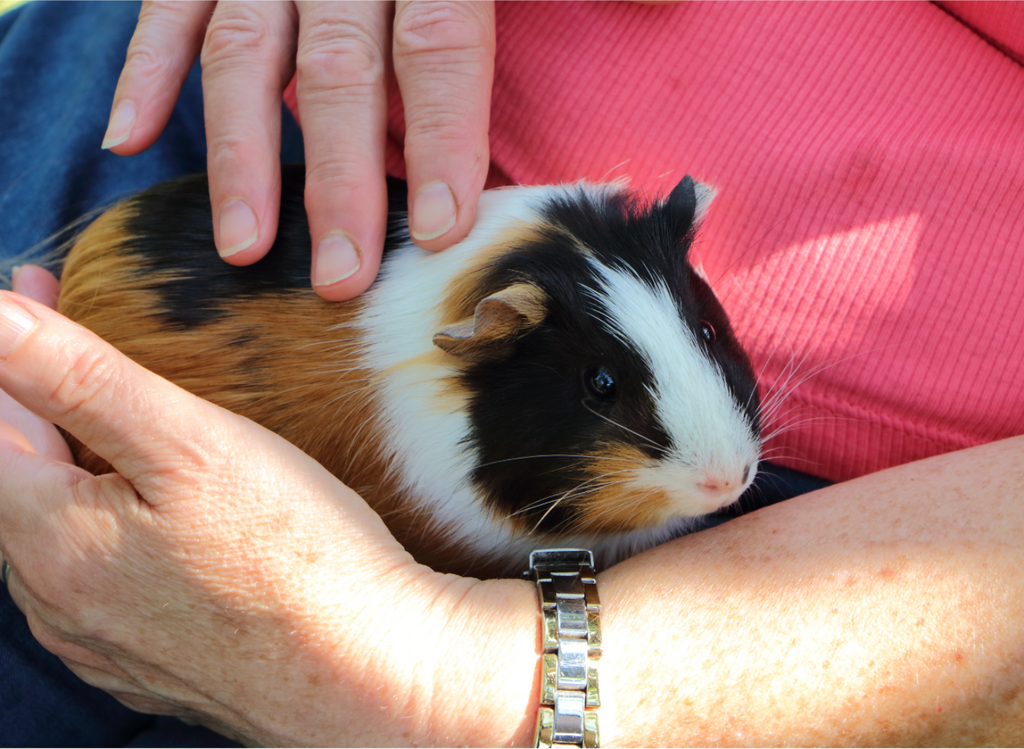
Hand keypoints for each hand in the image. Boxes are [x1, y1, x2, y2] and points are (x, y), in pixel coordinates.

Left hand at [0, 289, 537, 744]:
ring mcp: (102, 643)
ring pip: (60, 534)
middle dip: (37, 404)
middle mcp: (59, 603)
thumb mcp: (188, 444)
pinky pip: (100, 580)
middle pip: (24, 482)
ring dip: (70, 468)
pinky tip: (147, 512)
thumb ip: (81, 378)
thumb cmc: (294, 555)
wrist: (369, 673)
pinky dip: (105, 526)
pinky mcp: (150, 664)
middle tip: (67, 334)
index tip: (40, 288)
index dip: (8, 356)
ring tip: (105, 419)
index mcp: (52, 542)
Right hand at [102, 1, 494, 300]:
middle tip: (340, 277)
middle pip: (341, 70)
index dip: (443, 138)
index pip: (440, 47)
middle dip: (340, 182)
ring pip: (245, 54)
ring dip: (242, 158)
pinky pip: (167, 9)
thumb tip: (499, 161)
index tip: (439, 230)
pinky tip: (130, 139)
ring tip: (243, 247)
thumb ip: (481, 34)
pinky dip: (144, 71)